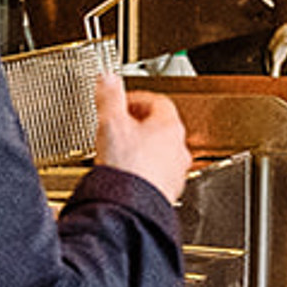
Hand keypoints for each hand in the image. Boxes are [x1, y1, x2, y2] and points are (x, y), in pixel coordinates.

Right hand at [92, 74, 192, 201]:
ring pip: (160, 153)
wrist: (129, 208)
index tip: (122, 103)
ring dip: (142, 149)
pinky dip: (143, 171)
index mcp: (169, 127)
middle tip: (119, 127)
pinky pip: (157, 175)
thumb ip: (109, 97)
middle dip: (138, 125)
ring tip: (120, 153)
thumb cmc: (126, 168)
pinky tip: (127, 176)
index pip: (158, 102)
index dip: (136, 99)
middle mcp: (178, 149)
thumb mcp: (111, 123)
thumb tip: (107, 78)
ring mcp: (175, 172)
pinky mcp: (167, 192)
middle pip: (160, 127)